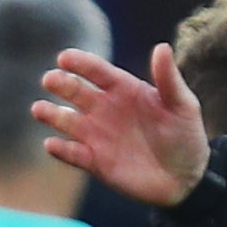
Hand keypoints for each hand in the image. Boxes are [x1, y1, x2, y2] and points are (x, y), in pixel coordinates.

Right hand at [39, 42, 213, 210]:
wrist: (187, 179)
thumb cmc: (186, 137)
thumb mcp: (183, 105)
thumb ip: (169, 79)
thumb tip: (162, 47)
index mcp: (124, 89)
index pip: (97, 71)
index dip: (80, 63)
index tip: (64, 58)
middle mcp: (104, 108)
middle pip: (75, 91)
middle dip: (60, 84)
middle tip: (50, 80)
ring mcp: (97, 135)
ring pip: (66, 121)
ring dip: (51, 115)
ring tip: (39, 110)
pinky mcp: (94, 161)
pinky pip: (71, 154)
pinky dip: (60, 150)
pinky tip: (52, 145)